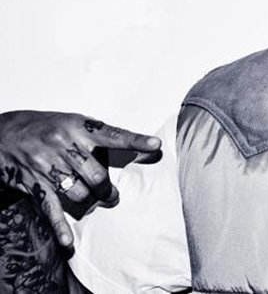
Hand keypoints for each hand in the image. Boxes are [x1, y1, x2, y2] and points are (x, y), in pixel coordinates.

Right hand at [0, 111, 161, 247]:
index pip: (113, 135)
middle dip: (107, 188)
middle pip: (97, 174)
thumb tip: (128, 150)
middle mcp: (64, 145)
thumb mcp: (73, 122)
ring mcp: (47, 165)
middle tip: (112, 194)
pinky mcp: (34, 184)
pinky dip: (59, 226)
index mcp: (79, 126)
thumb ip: (96, 137)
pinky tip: (68, 241)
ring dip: (91, 201)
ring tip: (96, 200)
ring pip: (79, 193)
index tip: (155, 146)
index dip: (136, 141)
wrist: (5, 132)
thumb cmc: (48, 128)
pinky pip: (50, 207)